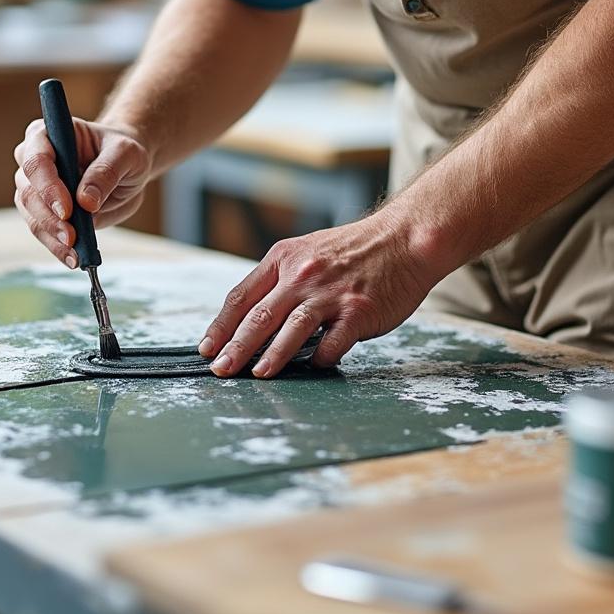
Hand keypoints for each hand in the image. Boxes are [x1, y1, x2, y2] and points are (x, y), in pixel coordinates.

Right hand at [14, 117, 151, 267]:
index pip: (36, 159)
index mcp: (46, 135)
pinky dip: (57, 247)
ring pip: (31, 216)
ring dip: (51, 237)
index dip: (48, 186)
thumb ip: (106, 172)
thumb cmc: (122, 152)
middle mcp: (33, 160)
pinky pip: (43, 231)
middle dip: (49, 218)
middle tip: (72, 237)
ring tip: (75, 254)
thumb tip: (86, 201)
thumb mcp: (125, 154)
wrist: (125, 167)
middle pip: (28, 192)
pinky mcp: (44, 212)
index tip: (68, 209)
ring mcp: (35, 188)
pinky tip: (74, 258)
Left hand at [199, 209, 440, 377]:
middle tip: (220, 370)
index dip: (221, 325)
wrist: (406, 238)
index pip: (241, 296)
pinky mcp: (358, 310)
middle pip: (259, 316)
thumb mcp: (309, 252)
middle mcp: (302, 274)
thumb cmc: (356, 251)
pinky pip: (333, 342)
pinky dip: (320, 358)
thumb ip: (282, 281)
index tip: (207, 348)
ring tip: (257, 375)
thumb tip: (253, 321)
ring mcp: (330, 293)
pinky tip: (314, 366)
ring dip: (271, 356)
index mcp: (284, 259)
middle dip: (235, 347)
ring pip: (290, 329)